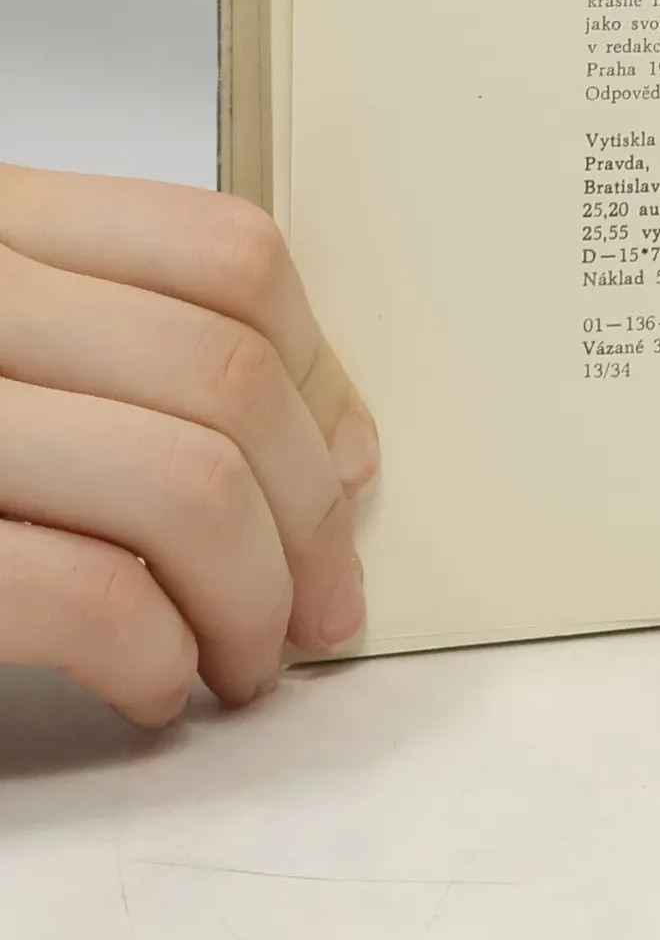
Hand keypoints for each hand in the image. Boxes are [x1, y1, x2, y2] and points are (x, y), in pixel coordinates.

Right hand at [0, 167, 377, 724]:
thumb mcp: (2, 340)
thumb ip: (139, 354)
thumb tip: (344, 446)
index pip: (226, 255)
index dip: (322, 374)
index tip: (345, 469)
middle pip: (225, 379)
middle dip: (310, 516)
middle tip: (321, 604)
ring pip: (181, 484)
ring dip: (252, 599)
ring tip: (242, 657)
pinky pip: (82, 595)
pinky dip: (154, 657)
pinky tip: (151, 683)